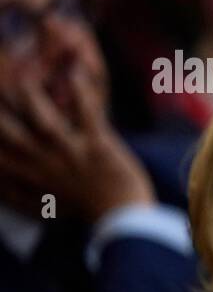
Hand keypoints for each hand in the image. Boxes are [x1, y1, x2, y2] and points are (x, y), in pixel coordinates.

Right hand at [0, 64, 152, 220]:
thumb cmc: (83, 209)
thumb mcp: (41, 205)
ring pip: (43, 120)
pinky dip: (82, 93)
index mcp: (29, 177)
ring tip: (25, 76)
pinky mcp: (98, 146)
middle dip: (0, 108)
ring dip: (32, 96)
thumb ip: (15, 193)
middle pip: (11, 131)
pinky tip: (76, 72)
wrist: (121, 219)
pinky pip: (87, 115)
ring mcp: (71, 153)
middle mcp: (45, 163)